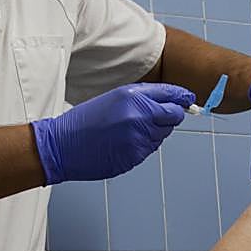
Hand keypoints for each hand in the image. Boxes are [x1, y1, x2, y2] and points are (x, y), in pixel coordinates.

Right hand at [31, 83, 194, 183]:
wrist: (62, 146)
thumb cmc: (85, 121)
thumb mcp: (114, 98)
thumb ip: (143, 98)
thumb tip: (172, 104)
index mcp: (133, 96)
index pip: (171, 95)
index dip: (182, 97)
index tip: (188, 99)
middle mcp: (139, 115)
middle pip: (174, 116)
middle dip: (170, 116)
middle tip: (157, 118)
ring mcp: (139, 137)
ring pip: (163, 134)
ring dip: (154, 132)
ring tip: (128, 131)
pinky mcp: (136, 156)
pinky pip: (150, 149)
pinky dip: (143, 146)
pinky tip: (123, 143)